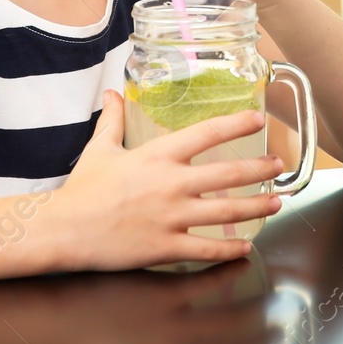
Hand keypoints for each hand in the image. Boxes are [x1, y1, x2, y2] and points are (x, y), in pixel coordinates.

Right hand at [53, 91, 284, 271]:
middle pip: (229, 174)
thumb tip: (113, 94)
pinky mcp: (166, 246)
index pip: (207, 133)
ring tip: (276, 203)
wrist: (64, 228)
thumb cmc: (82, 189)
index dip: (237, 124)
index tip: (259, 120)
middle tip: (278, 166)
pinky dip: (230, 249)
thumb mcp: (100, 148)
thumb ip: (114, 120)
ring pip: (227, 212)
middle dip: (260, 170)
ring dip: (257, 207)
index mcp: (158, 155)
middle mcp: (171, 183)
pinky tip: (244, 246)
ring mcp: (171, 216)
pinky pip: (206, 248)